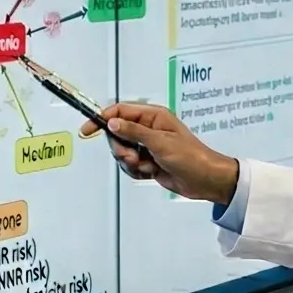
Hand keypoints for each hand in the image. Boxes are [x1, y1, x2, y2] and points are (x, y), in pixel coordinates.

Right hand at [86, 102, 238, 201]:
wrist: (205, 181)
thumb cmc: (191, 157)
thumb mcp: (160, 142)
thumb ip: (134, 131)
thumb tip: (112, 122)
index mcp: (153, 116)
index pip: (120, 111)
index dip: (102, 119)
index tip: (88, 129)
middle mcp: (148, 129)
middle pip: (117, 134)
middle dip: (121, 149)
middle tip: (134, 157)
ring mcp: (147, 146)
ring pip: (122, 152)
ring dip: (130, 163)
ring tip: (147, 166)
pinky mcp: (147, 161)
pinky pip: (129, 165)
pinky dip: (136, 172)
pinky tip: (150, 173)